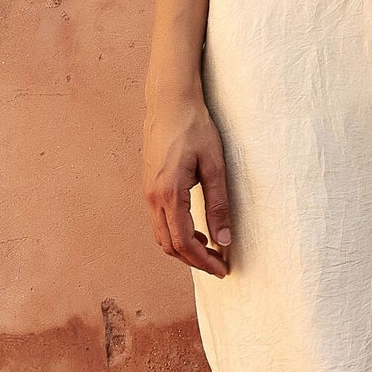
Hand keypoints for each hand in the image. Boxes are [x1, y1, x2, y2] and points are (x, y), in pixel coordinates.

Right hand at [143, 92, 231, 276]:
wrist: (170, 102)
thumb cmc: (195, 128)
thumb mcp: (214, 165)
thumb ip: (218, 204)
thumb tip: (224, 239)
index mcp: (169, 193)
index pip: (184, 242)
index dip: (203, 261)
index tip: (222, 270)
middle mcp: (152, 197)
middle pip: (169, 245)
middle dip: (194, 260)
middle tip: (219, 264)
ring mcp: (147, 192)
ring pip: (162, 235)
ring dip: (184, 248)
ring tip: (210, 250)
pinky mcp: (148, 186)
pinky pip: (159, 221)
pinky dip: (176, 233)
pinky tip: (195, 230)